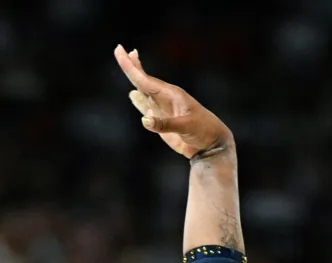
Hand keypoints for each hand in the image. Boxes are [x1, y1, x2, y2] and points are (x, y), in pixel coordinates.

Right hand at [114, 45, 232, 158]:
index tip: (121, 52)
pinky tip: (133, 95)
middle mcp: (166, 98)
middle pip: (144, 80)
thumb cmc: (203, 130)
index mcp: (172, 94)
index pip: (146, 79)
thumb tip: (145, 119)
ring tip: (130, 63)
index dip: (131, 67)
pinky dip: (139, 100)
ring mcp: (164, 109)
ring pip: (145, 91)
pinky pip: (147, 107)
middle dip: (131, 66)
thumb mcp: (186, 126)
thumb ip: (165, 124)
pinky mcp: (163, 120)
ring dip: (136, 78)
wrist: (211, 144)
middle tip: (119, 49)